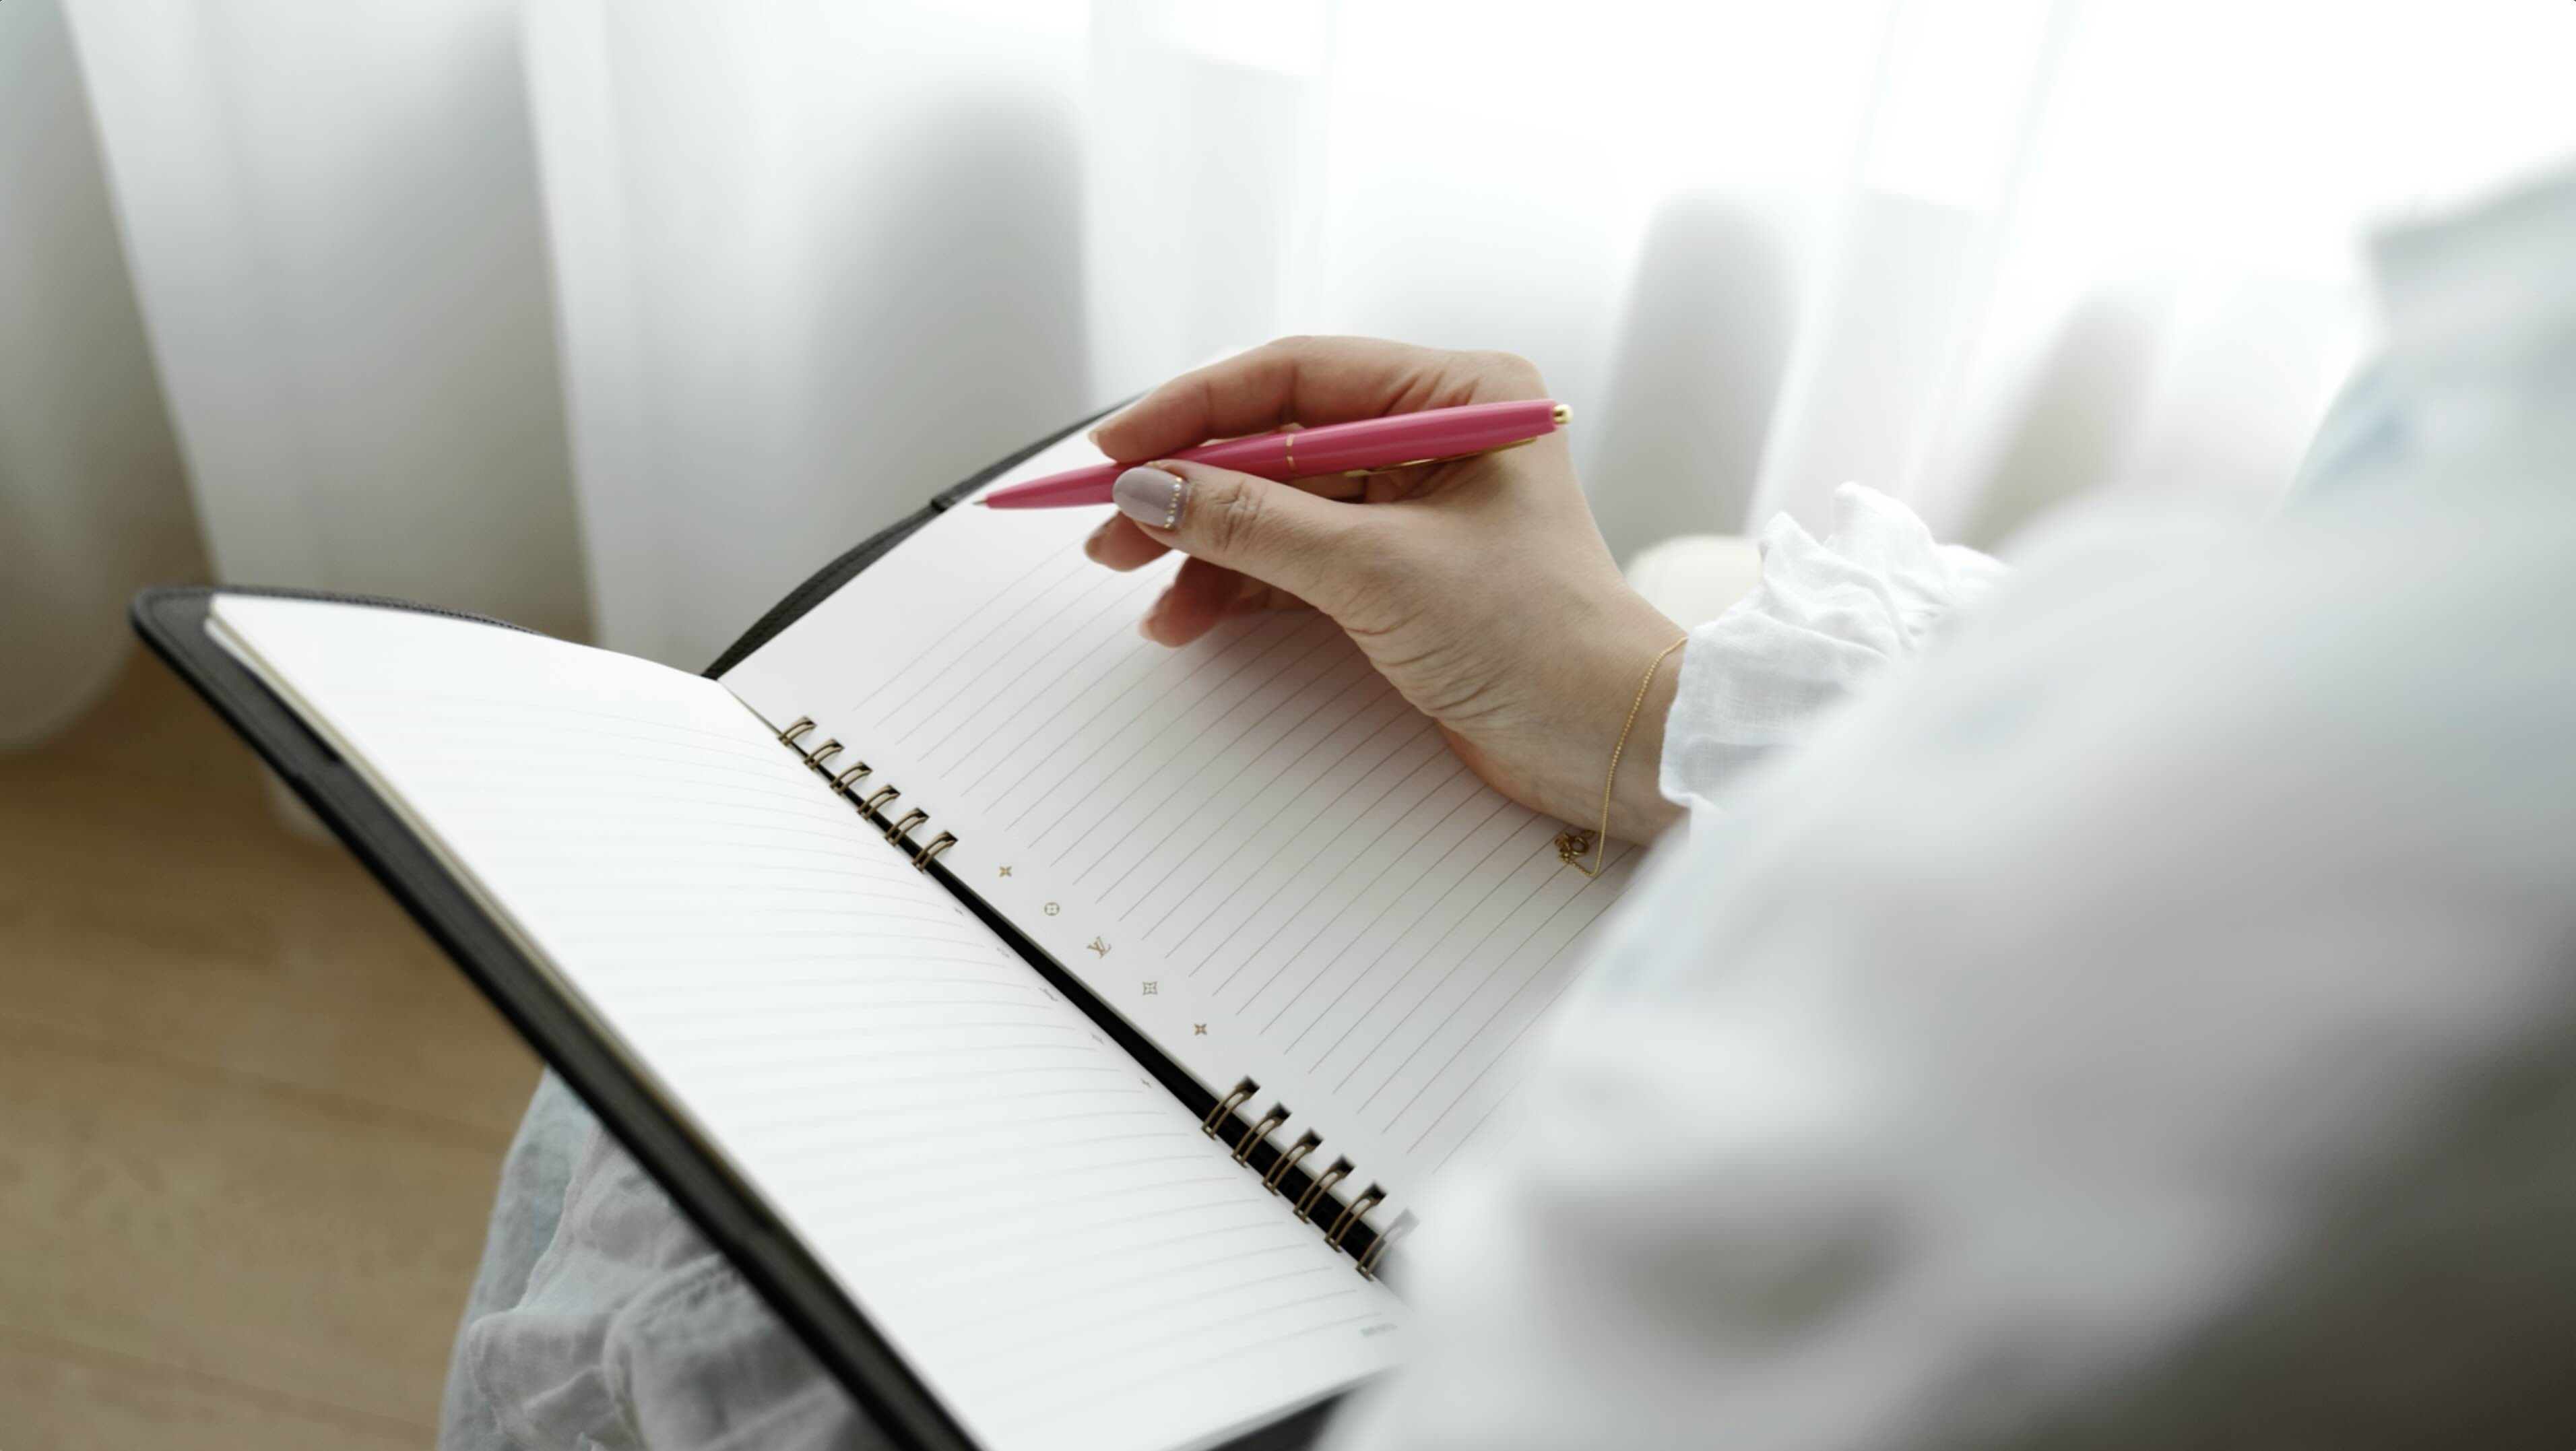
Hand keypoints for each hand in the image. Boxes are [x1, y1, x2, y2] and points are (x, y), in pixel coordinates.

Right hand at [1083, 336, 1684, 843]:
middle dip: (1188, 487)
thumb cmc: (1539, 641)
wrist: (1609, 744)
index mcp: (1458, 395)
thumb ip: (1254, 524)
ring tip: (1140, 589)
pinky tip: (1189, 615)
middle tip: (1106, 529)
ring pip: (1278, 505)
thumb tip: (1149, 489)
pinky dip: (1242, 585)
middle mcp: (1438, 434)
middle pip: (1277, 440)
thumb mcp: (1377, 572)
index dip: (1193, 411)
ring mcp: (1419, 506)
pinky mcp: (1404, 572)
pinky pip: (1298, 558)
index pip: (1294, 376)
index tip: (1115, 449)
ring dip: (1205, 545)